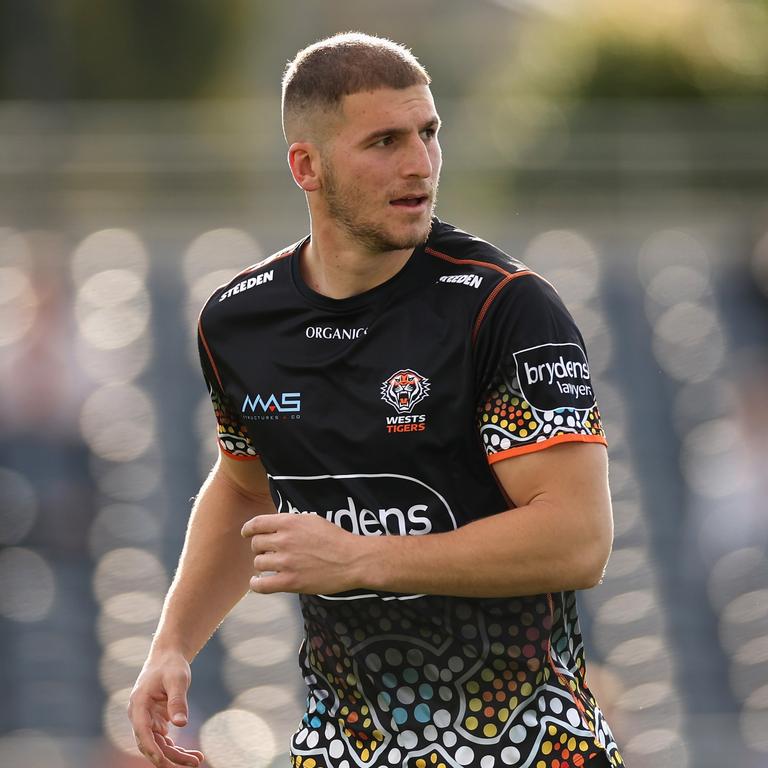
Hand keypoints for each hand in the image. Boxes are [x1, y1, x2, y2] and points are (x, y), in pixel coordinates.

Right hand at [128, 651, 204, 767]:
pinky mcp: (155, 722)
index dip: (152, 750)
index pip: (142, 733)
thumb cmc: (171, 665)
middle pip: (151, 744)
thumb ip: (178, 701)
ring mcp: (146, 720)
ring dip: (176, 755)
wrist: (168, 656)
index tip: (164, 763)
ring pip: (158, 745)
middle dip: (170, 758)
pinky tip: (192, 754)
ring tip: (198, 760)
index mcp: (139, 705)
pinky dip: (176, 748)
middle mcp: (139, 716)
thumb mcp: (177, 679)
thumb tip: (181, 725)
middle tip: (194, 763)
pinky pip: (163, 740)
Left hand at [241, 512, 364, 594]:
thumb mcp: (312, 520)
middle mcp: (284, 540)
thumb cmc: (335, 539)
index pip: (256, 524)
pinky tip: (258, 581)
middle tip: (269, 552)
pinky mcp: (290, 582)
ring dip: (262, 564)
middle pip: (256, 544)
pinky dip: (256, 584)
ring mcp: (286, 562)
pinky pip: (262, 585)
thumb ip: (291, 522)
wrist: (352, 560)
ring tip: (271, 566)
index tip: (247, 533)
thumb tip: (273, 526)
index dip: (248, 529)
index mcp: (289, 523)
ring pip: (258, 563)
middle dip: (260, 548)